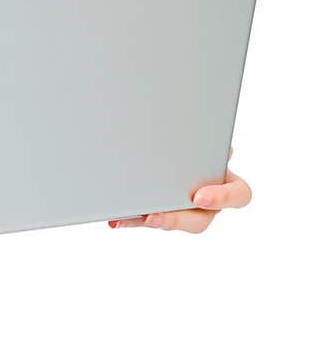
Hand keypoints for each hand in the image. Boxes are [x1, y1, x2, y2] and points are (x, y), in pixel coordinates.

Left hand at [108, 147, 251, 233]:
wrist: (173, 135)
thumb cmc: (193, 135)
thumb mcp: (203, 132)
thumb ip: (205, 133)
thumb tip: (215, 138)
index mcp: (226, 180)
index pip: (239, 195)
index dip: (222, 198)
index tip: (199, 196)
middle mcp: (210, 201)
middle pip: (201, 220)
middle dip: (175, 219)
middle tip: (152, 216)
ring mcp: (186, 210)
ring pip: (173, 223)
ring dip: (149, 220)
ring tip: (127, 216)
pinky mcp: (162, 213)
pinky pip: (149, 220)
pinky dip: (131, 218)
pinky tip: (115, 217)